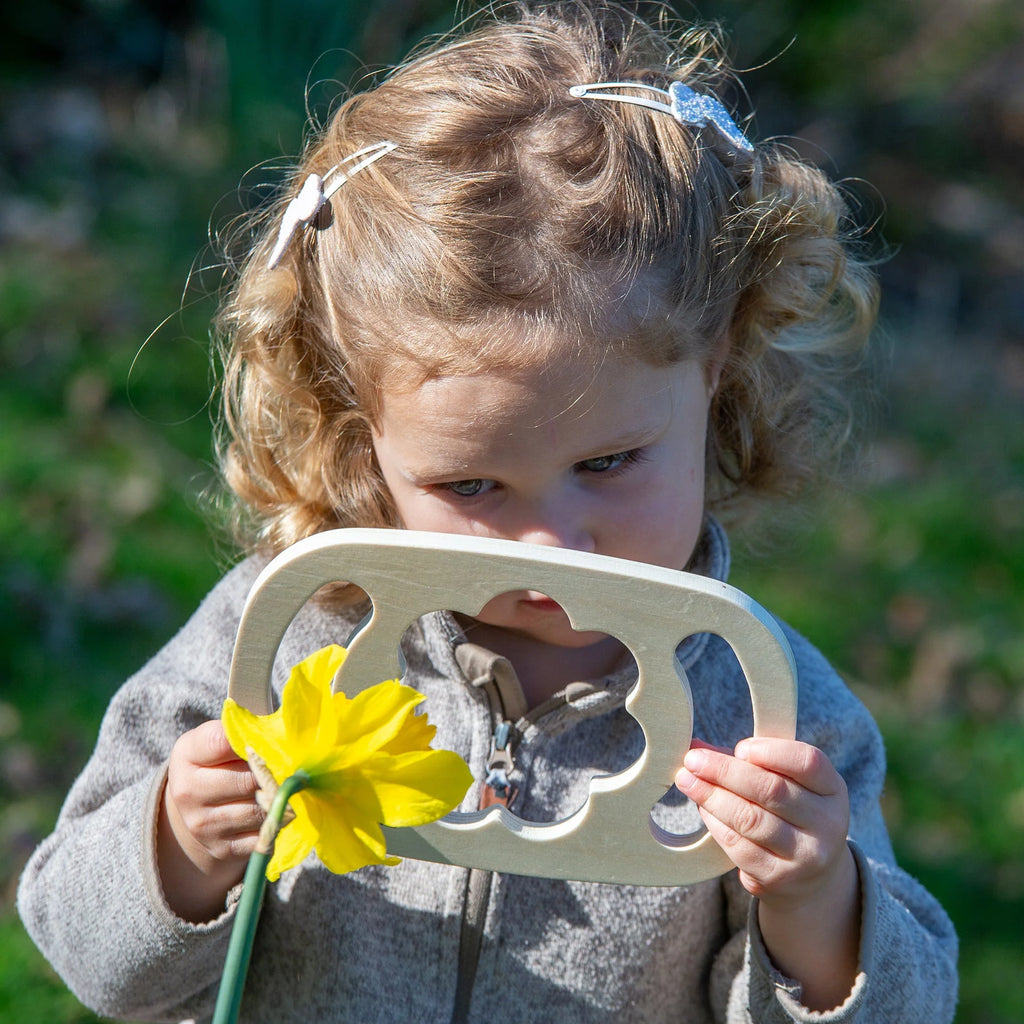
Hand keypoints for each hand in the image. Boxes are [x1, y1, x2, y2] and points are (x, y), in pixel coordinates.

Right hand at [157, 720, 263, 920]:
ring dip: (276, 800)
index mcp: (187, 754)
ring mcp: (203, 824)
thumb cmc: (216, 764)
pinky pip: (263, 835)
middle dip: (271, 774)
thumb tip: (279, 736)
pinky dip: (274, 824)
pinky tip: (274, 813)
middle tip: (289, 768)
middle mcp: (187, 792)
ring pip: (259, 810)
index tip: (265, 742)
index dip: (251, 741)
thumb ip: (240, 733)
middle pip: (247, 780)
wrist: (196, 809)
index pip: (223, 742)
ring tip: (281, 789)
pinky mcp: (221, 849)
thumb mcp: (216, 739)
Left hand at [676, 738, 860, 1009]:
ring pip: (750, 819)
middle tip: (692, 760)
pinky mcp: (780, 879)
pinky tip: (703, 808)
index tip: (740, 748)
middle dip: (724, 771)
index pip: (807, 762)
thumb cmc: (790, 812)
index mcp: (833, 789)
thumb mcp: (787, 781)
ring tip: (686, 780)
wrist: (811, 876)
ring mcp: (806, 856)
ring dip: (711, 797)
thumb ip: (748, 761)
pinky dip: (715, 823)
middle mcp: (828, 824)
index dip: (770, 751)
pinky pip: (739, 846)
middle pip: (771, 790)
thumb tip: (696, 747)